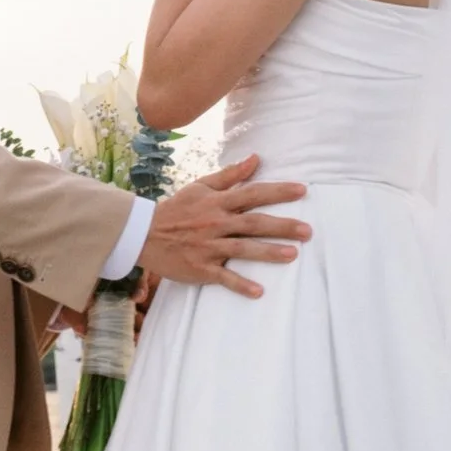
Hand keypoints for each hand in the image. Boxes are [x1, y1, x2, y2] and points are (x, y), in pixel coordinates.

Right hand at [134, 154, 307, 297]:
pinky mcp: (201, 267)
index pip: (252, 194)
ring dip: (268, 252)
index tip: (302, 191)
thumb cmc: (176, 209)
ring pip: (242, 249)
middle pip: (253, 223)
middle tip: (307, 231)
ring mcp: (208, 246)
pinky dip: (240, 285)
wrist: (143, 233)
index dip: (277, 191)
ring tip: (292, 255)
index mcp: (217, 202)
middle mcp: (215, 223)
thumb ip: (230, 175)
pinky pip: (223, 277)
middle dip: (282, 226)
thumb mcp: (201, 187)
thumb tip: (256, 159)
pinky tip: (259, 292)